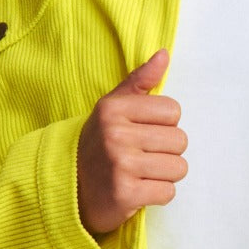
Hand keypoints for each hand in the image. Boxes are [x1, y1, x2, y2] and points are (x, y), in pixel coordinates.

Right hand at [77, 49, 187, 234]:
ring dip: (165, 175)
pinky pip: (168, 192)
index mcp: (114, 108)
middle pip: (180, 140)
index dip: (164, 125)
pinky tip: (138, 190)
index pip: (173, 110)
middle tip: (142, 157)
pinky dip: (158, 195)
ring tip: (141, 174)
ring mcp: (120, 165)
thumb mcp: (112, 108)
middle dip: (166, 152)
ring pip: (178, 167)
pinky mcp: (125, 194)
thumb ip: (140, 81)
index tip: (143, 133)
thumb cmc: (99, 144)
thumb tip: (164, 54)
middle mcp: (115, 134)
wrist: (69, 190)